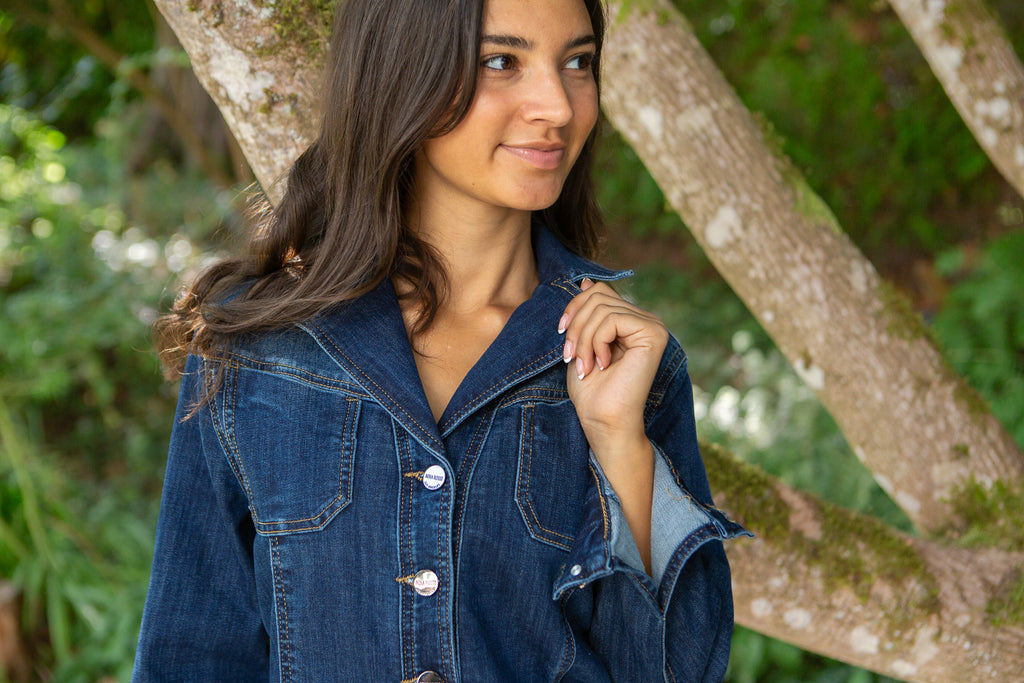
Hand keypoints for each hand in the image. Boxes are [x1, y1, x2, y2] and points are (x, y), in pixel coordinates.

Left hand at [559, 278, 667, 464]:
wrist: (604, 421)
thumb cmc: (592, 390)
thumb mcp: (581, 342)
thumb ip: (587, 313)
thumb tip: (587, 281)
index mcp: (630, 321)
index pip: (598, 291)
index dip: (574, 307)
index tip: (561, 335)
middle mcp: (646, 320)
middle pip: (598, 295)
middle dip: (576, 326)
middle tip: (570, 357)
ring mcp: (652, 325)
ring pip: (602, 307)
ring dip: (583, 339)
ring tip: (583, 365)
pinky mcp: (654, 334)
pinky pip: (613, 319)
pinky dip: (596, 342)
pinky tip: (601, 365)